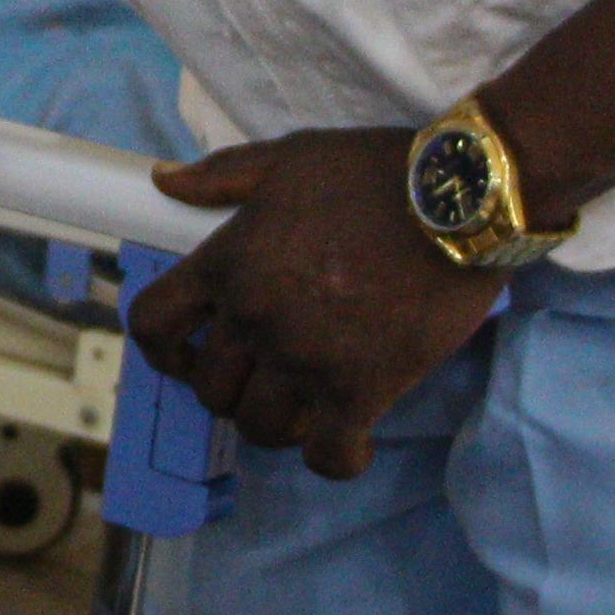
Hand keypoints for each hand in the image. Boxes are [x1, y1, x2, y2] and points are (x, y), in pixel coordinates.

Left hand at [126, 128, 505, 477]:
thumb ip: (222, 176)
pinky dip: (334, 457)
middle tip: (266, 376)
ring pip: (259, 427)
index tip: (187, 354)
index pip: (153, 323)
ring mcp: (304, 360)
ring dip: (278, 421)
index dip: (162, 349)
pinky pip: (326, 455)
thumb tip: (163, 181)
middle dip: (232, 387)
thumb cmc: (378, 173)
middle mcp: (255, 318)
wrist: (462, 200)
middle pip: (210, 388)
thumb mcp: (291, 157)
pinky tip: (350, 440)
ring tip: (307, 404)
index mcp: (228, 262)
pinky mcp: (359, 391)